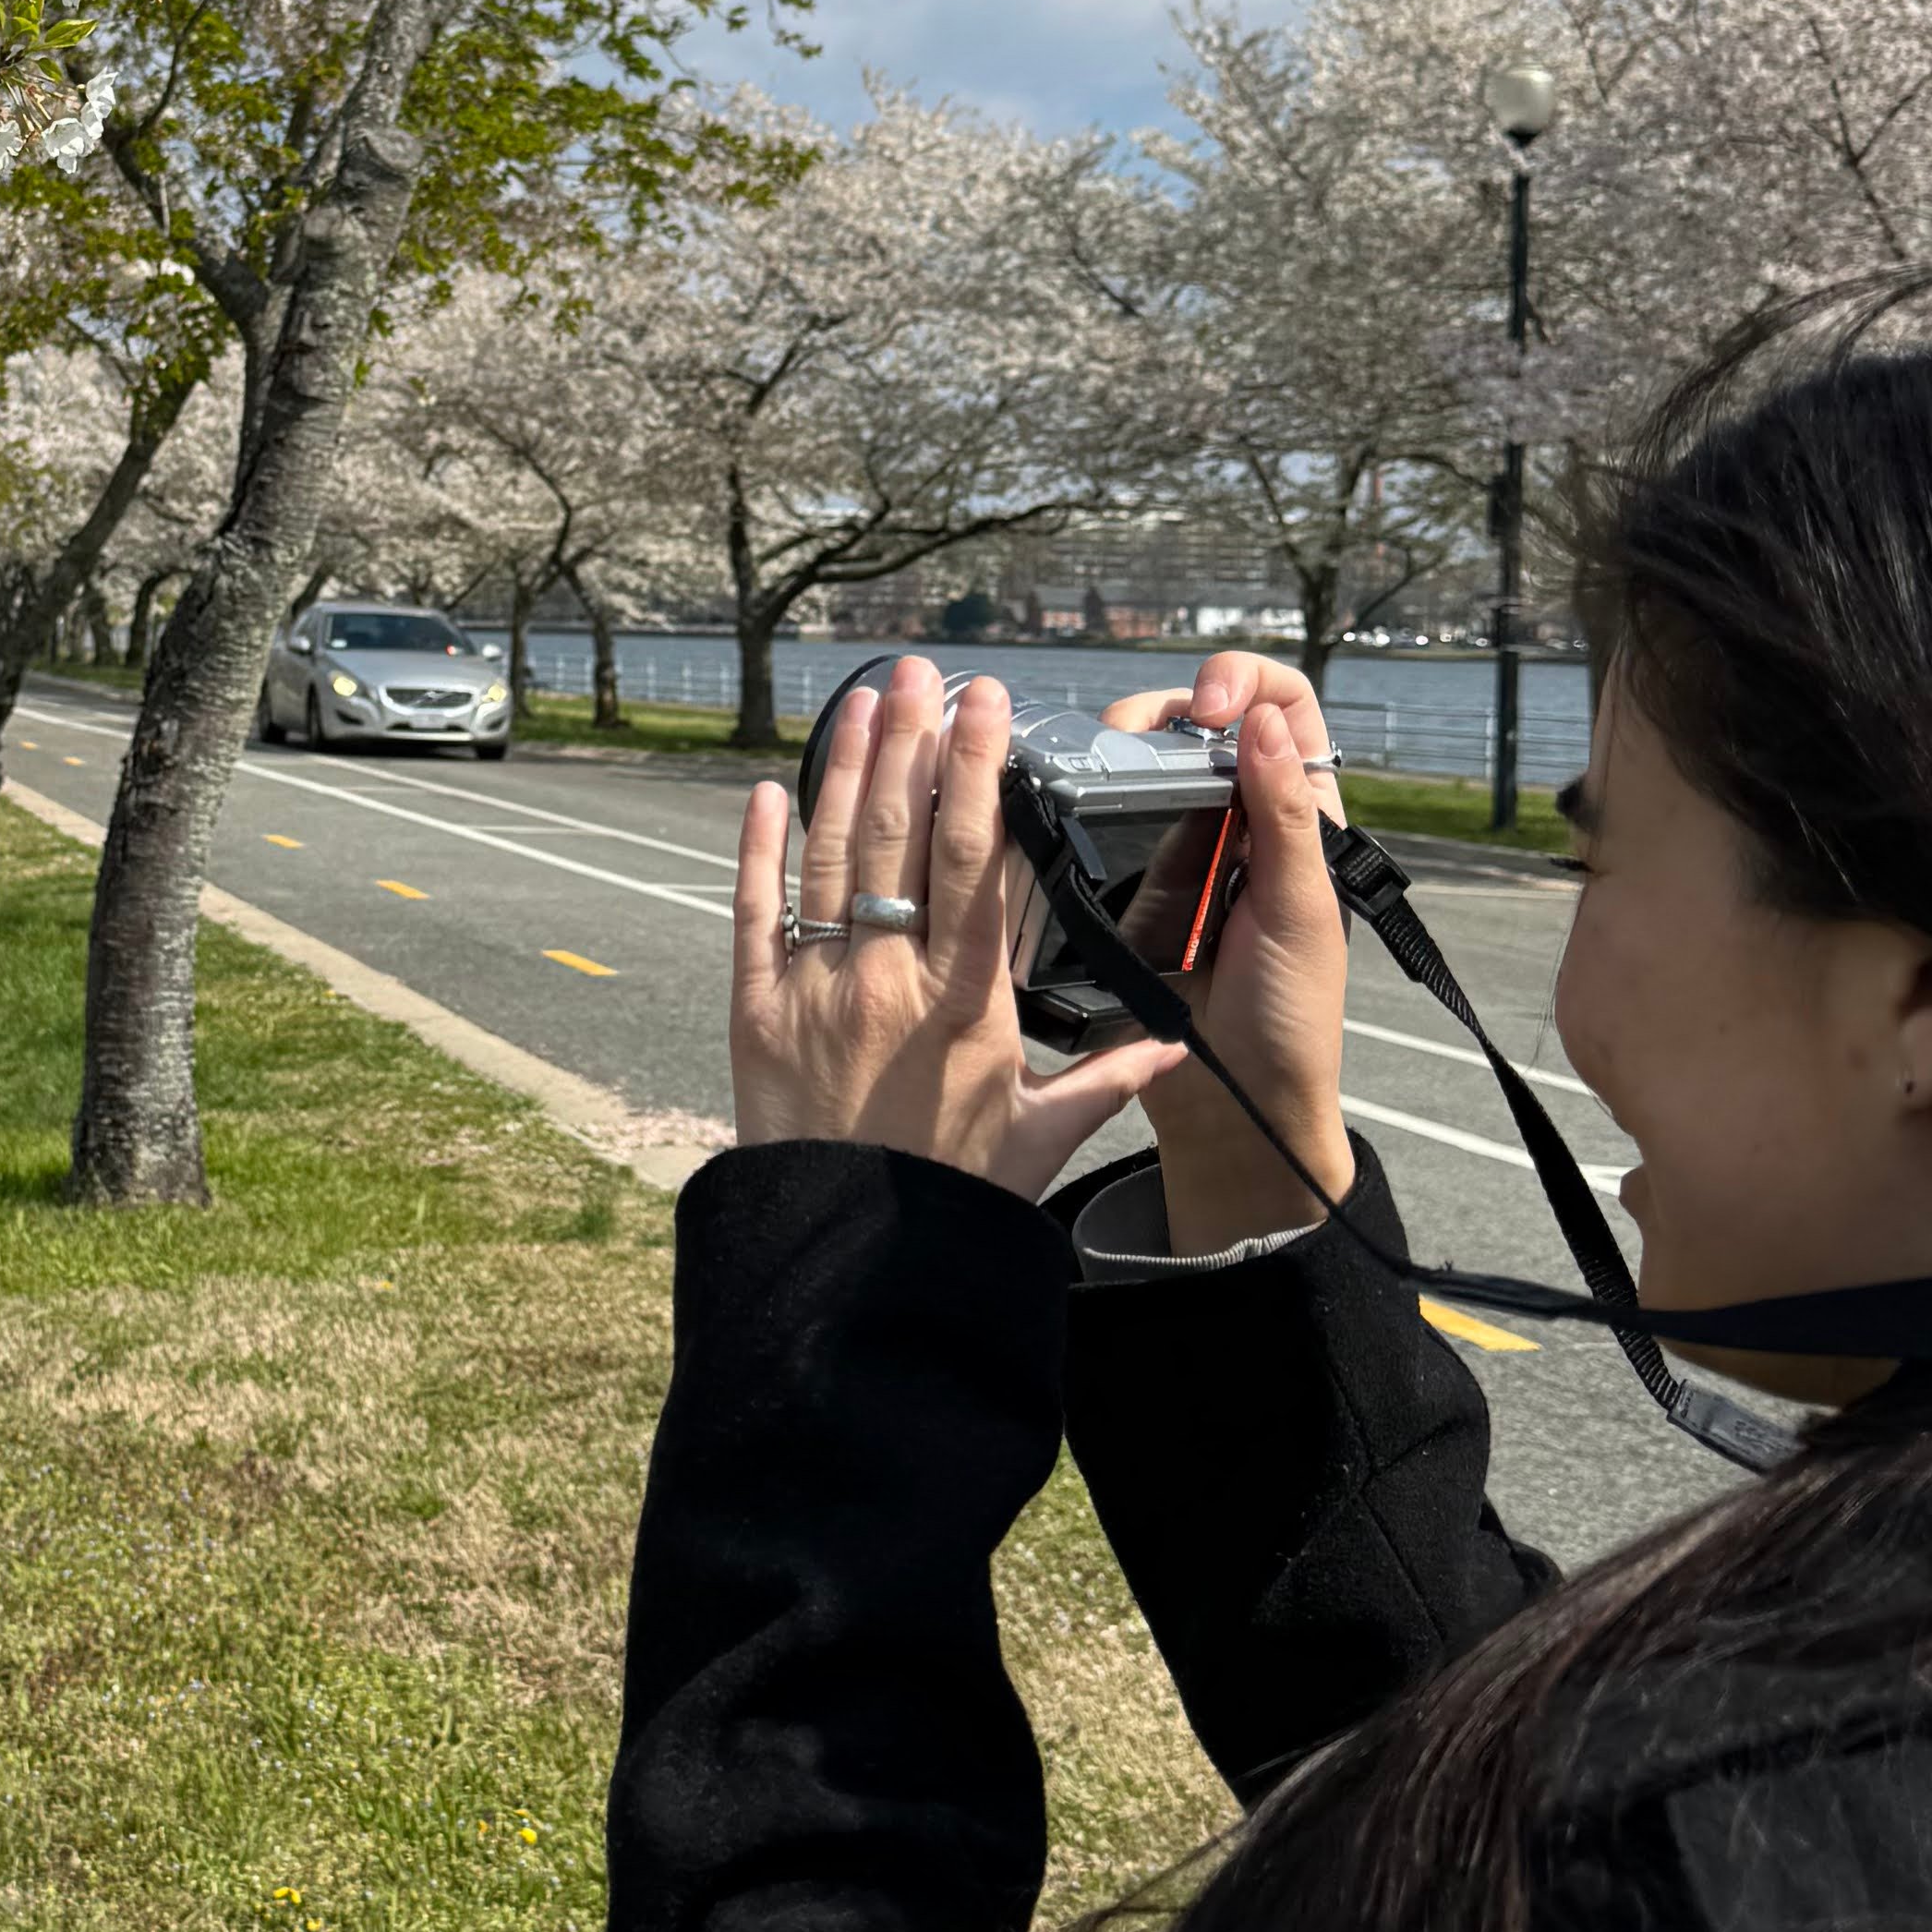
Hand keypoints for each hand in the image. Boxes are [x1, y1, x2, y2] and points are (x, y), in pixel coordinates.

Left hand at [731, 657, 1175, 1196]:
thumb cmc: (951, 1198)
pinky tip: (772, 790)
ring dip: (845, 770)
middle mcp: (890, 979)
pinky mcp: (756, 1011)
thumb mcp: (1041, 1139)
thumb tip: (1177, 1049)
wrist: (849, 1257)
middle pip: (900, 836)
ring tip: (864, 702)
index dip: (978, 772)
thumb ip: (1107, 1082)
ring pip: (829, 858)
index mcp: (967, 999)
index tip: (986, 709)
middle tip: (920, 674)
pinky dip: (759, 849)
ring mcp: (817, 989)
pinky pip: (754, 914)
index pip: (976, 860)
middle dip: (912, 744)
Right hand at [1100, 650, 1353, 1251]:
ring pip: (1156, 765)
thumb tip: (1261, 722)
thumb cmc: (1292, 1022)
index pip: (1286, 712)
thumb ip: (1282, 819)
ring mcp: (1190, 854)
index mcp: (1305, 820)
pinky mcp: (1139, 888)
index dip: (1248, 686)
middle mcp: (1248, 824)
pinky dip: (1095, 800)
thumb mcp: (1301, 914)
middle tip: (1134, 728)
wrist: (1235, 1111)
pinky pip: (1116, 825)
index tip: (1209, 704)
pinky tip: (1078, 796)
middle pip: (1208, 724)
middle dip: (1169, 706)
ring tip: (1099, 759)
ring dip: (1127, 747)